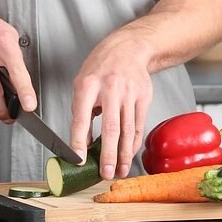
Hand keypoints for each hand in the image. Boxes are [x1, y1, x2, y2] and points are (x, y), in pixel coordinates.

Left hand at [69, 38, 152, 179]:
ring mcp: (129, 93)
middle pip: (110, 127)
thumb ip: (81, 111)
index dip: (79, 140)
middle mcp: (110, 89)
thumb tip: (83, 142)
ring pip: (127, 130)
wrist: (127, 48)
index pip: (82, 117)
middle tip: (105, 173)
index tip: (78, 159)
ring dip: (124, 154)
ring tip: (120, 171)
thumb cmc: (101, 67)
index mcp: (88, 85)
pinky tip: (130, 154)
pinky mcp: (143, 97)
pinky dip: (133, 143)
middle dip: (108, 154)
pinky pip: (138, 125)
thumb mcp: (82, 83)